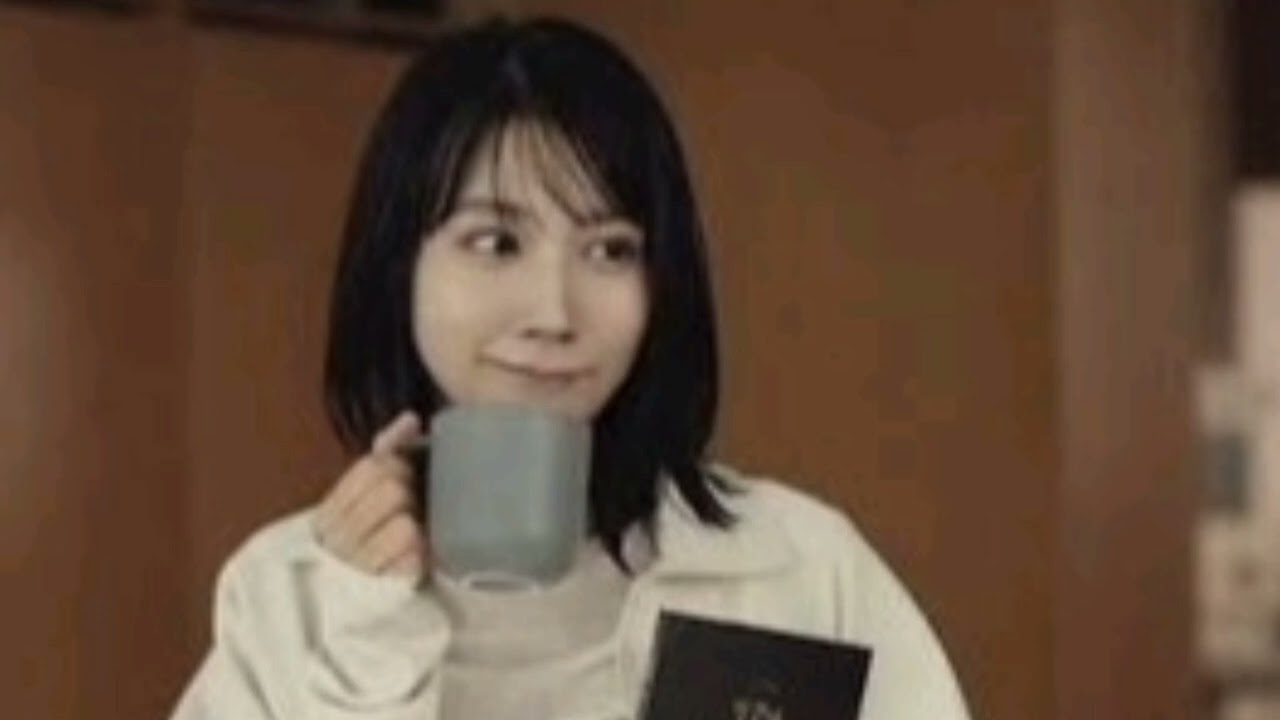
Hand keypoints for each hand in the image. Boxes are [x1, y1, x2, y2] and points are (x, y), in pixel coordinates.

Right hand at [312, 410, 427, 580]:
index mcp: (328, 512)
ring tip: (411, 538)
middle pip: (391, 491)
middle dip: (408, 496)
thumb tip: (411, 419)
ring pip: (404, 526)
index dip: (396, 466)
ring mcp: (358, 569)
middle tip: (410, 510)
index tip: (403, 478)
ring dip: (416, 529)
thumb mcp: (365, 497)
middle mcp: (336, 540)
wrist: (356, 608)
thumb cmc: (369, 540)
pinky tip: (414, 561)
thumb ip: (385, 453)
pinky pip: (415, 560)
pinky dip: (420, 558)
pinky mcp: (382, 593)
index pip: (370, 468)